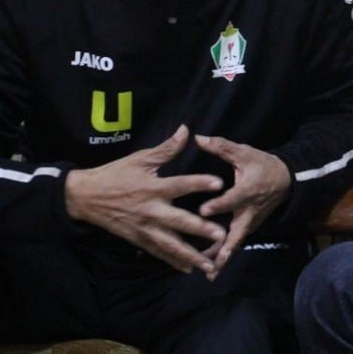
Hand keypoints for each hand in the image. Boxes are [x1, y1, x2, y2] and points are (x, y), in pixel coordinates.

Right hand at [64, 125, 225, 274]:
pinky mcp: (138, 239)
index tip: (219, 183)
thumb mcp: (139, 159)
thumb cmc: (115, 175)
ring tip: (210, 264)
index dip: (199, 183)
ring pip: (171, 244)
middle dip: (200, 229)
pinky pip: (158, 253)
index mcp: (153, 188)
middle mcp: (151, 211)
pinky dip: (173, 261)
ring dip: (191, 254)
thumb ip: (166, 149)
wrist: (85, 197)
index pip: (180, 185)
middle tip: (221, 235)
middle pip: (179, 222)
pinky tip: (189, 269)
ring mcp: (144, 228)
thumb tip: (186, 130)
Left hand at [195, 134, 290, 279]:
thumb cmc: (263, 165)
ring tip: (208, 272)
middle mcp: (249, 210)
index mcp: (249, 190)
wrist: (287, 179)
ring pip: (236, 241)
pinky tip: (210, 267)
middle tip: (211, 260)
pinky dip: (224, 254)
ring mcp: (251, 221)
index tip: (203, 211)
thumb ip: (222, 147)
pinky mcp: (249, 226)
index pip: (232, 199)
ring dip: (223, 256)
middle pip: (237, 232)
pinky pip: (235, 241)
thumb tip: (198, 138)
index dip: (219, 205)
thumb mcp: (245, 153)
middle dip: (224, 246)